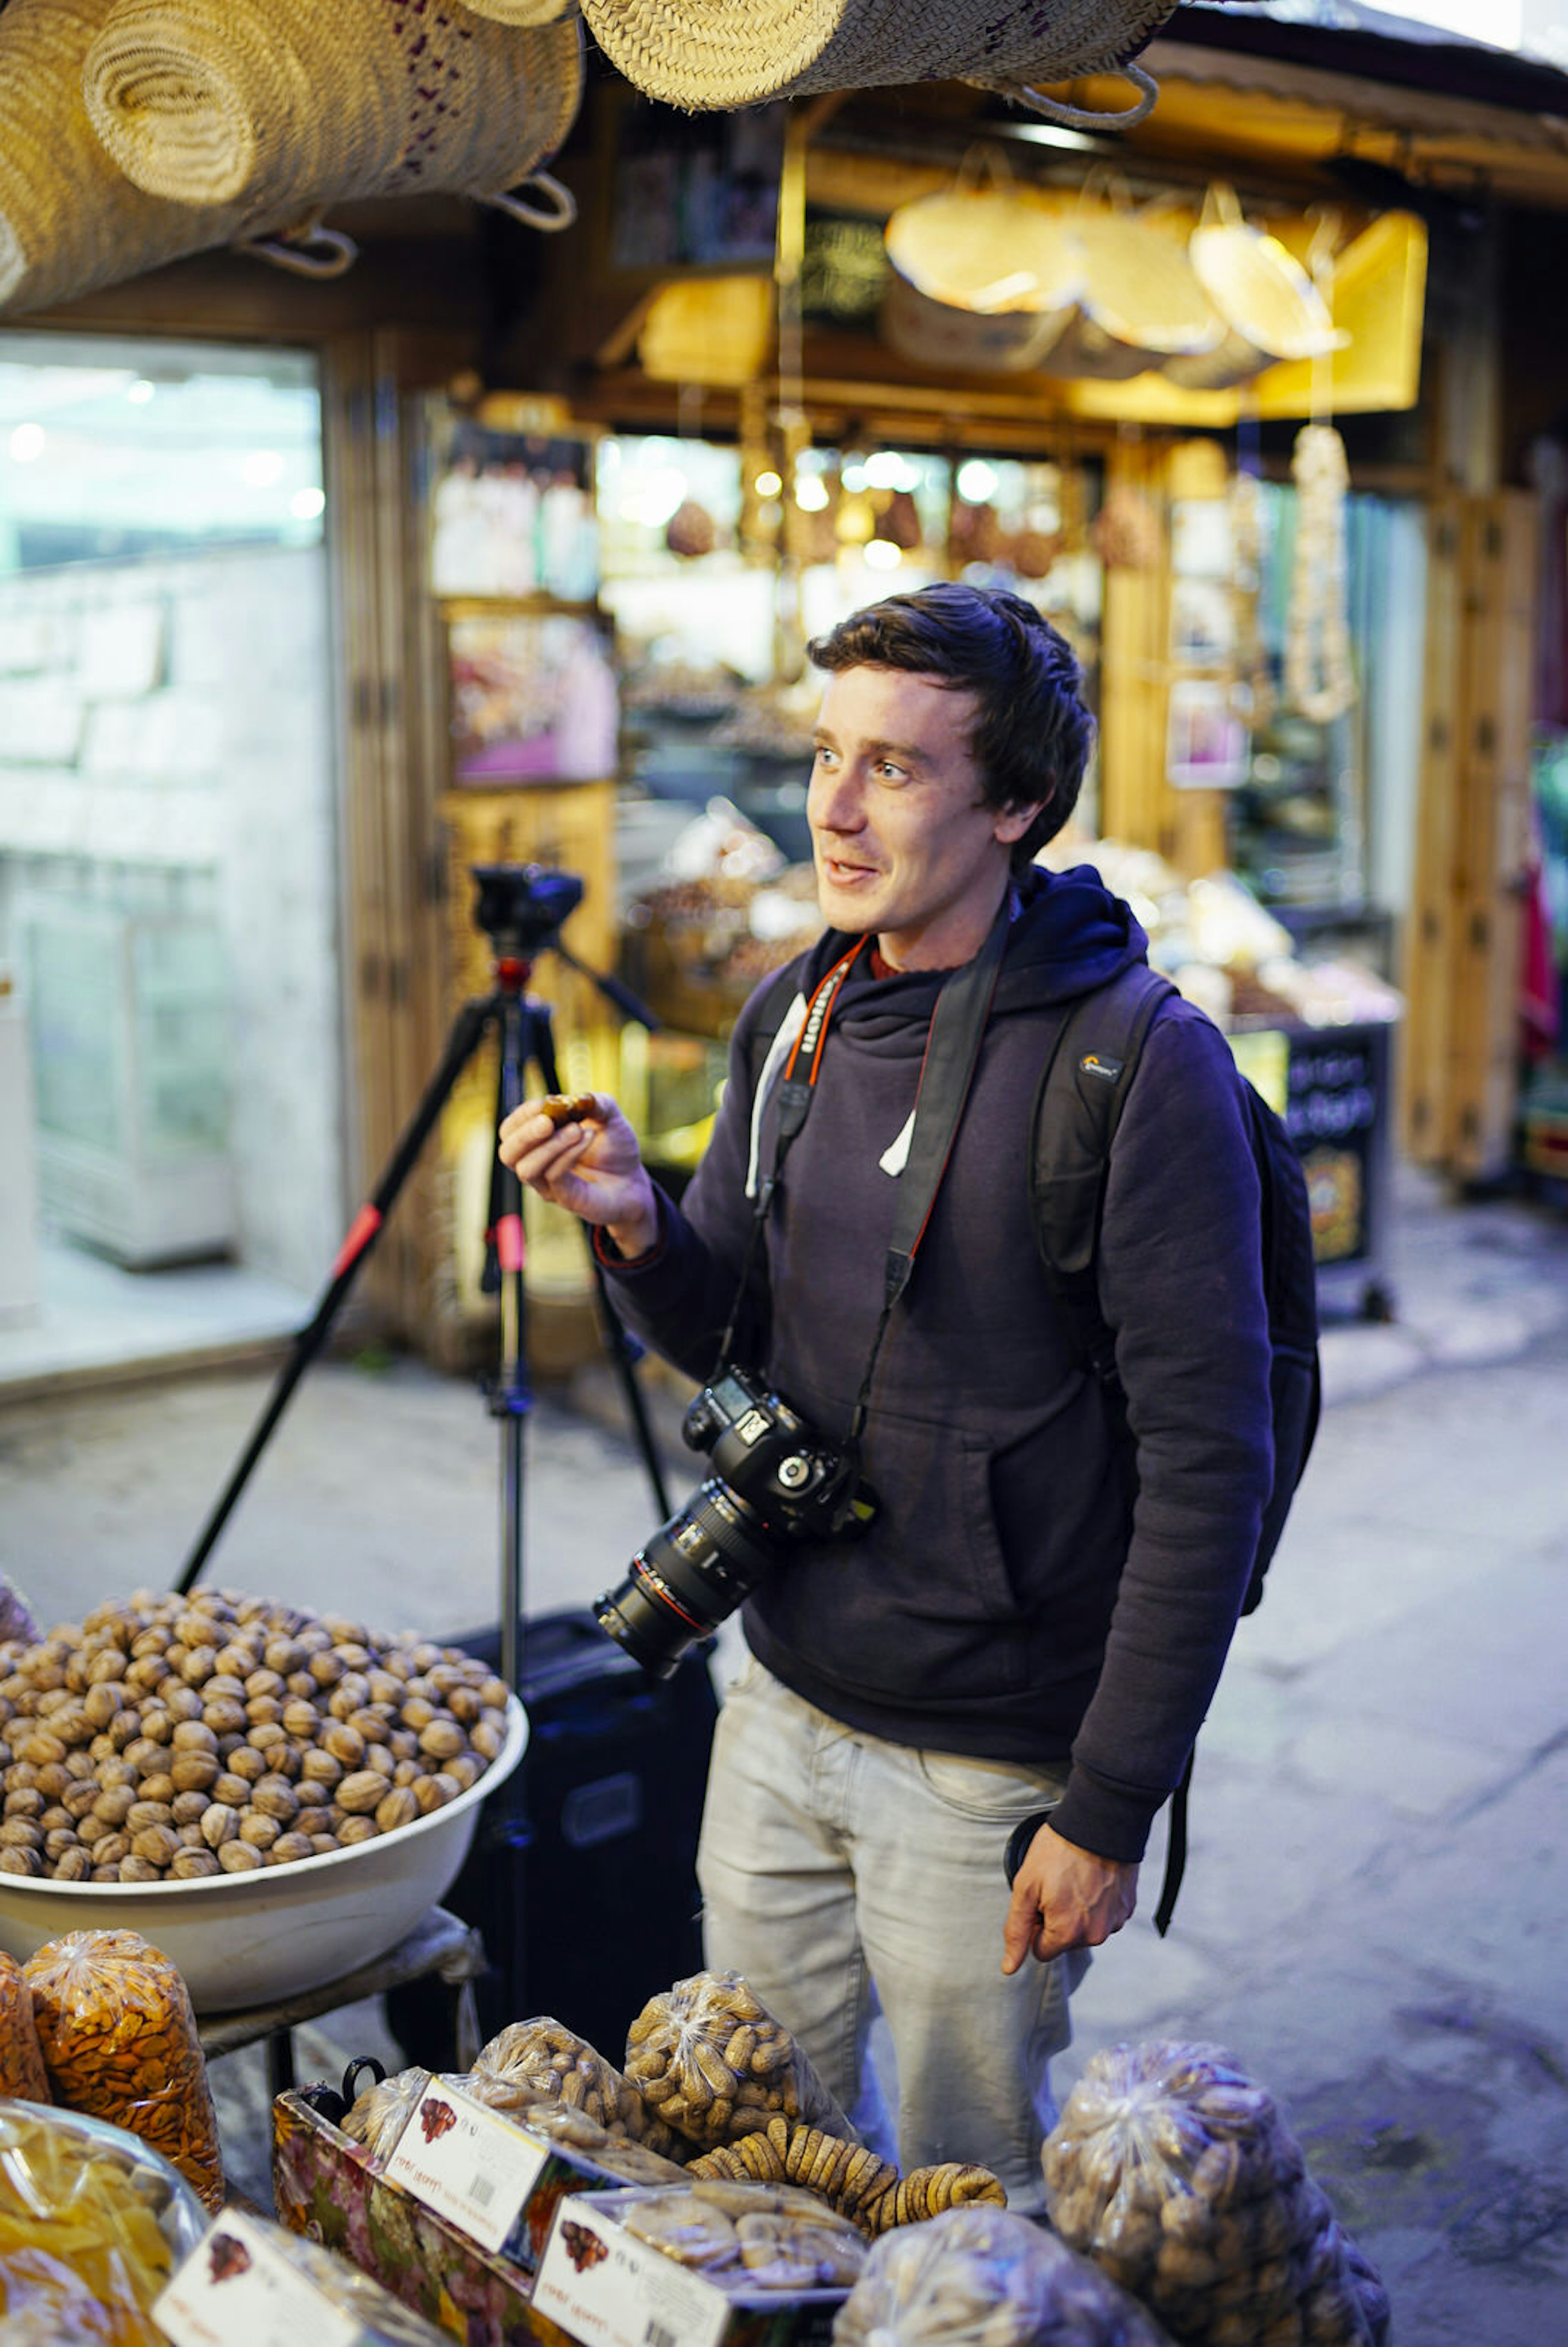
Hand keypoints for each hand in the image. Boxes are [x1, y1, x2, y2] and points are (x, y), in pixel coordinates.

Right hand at [497, 1092, 658, 1256]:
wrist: (634, 1179)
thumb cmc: (614, 1147)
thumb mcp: (608, 1115)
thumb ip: (593, 1102)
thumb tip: (577, 1098)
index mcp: (537, 1141)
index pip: (510, 1131)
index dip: (521, 1116)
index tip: (542, 1103)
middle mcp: (536, 1164)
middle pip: (507, 1153)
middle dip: (525, 1134)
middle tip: (547, 1121)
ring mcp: (549, 1185)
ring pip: (527, 1169)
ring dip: (550, 1145)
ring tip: (576, 1129)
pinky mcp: (565, 1198)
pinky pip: (554, 1177)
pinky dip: (569, 1154)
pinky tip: (588, 1137)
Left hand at [1001, 1824, 1138, 1973]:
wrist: (1099, 1821)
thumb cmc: (1058, 1850)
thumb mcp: (1026, 1887)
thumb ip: (1016, 1930)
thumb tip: (1009, 1968)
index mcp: (1067, 1932)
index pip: (1041, 1951)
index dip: (1034, 1925)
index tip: (1039, 1899)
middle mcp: (1095, 1934)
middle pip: (1064, 1941)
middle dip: (1056, 1919)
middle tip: (1056, 1885)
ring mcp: (1114, 1921)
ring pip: (1085, 1930)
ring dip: (1077, 1912)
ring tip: (1075, 1878)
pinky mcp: (1127, 1908)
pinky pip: (1104, 1917)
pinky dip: (1096, 1903)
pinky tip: (1092, 1879)